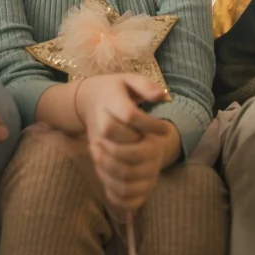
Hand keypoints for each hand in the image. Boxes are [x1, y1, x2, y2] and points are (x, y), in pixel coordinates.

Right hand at [75, 74, 173, 210]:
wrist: (88, 99)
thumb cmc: (115, 89)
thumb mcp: (130, 80)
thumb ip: (146, 87)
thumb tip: (163, 96)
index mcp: (110, 99)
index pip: (129, 114)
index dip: (149, 124)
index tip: (166, 129)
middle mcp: (99, 118)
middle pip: (115, 132)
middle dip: (138, 141)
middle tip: (153, 143)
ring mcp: (94, 135)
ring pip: (108, 151)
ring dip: (130, 158)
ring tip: (148, 158)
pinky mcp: (94, 148)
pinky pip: (102, 165)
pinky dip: (119, 172)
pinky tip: (136, 173)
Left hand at [89, 124, 180, 211]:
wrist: (145, 139)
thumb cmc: (130, 125)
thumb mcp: (130, 115)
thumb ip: (128, 117)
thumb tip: (128, 113)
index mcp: (153, 147)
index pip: (132, 154)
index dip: (112, 148)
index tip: (100, 136)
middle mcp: (154, 166)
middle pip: (125, 172)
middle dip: (104, 161)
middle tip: (93, 147)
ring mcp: (150, 181)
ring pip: (124, 188)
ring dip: (105, 177)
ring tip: (97, 163)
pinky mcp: (143, 193)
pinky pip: (129, 202)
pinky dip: (114, 196)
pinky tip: (105, 183)